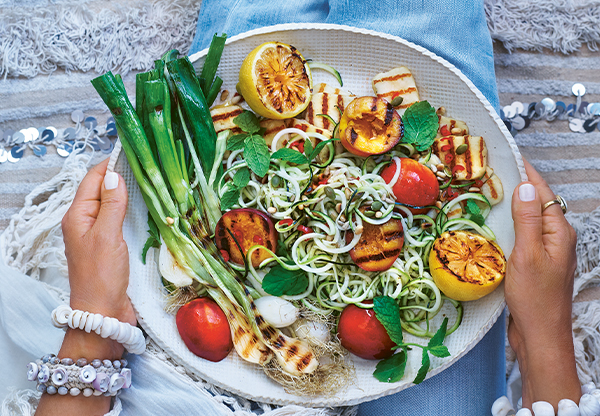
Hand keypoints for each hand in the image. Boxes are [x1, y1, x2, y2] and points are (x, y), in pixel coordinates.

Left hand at [38, 159, 134, 415]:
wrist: (103, 315)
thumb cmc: (101, 276)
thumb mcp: (106, 235)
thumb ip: (111, 204)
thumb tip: (114, 174)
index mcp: (78, 216)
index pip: (92, 179)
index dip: (110, 163)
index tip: (133, 150)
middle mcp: (86, 223)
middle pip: (102, 190)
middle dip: (122, 175)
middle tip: (148, 164)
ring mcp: (99, 235)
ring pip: (113, 205)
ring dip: (129, 193)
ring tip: (151, 181)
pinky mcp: (112, 247)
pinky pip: (121, 221)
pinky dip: (133, 211)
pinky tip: (149, 209)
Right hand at [505, 159, 579, 407]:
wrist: (540, 336)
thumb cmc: (535, 298)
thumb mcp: (528, 254)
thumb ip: (528, 219)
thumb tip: (525, 185)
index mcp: (559, 232)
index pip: (543, 192)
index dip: (526, 172)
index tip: (507, 154)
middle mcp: (555, 238)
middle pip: (536, 203)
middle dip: (516, 186)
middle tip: (489, 172)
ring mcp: (545, 251)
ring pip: (527, 220)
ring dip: (510, 206)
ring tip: (487, 193)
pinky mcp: (534, 263)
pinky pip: (521, 236)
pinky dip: (507, 226)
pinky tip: (492, 225)